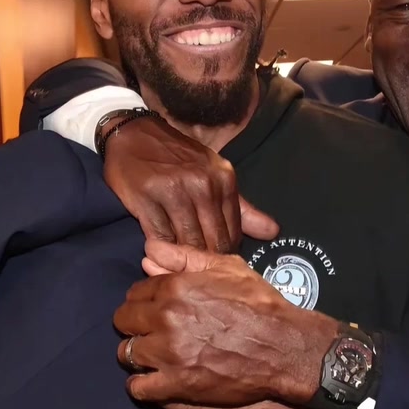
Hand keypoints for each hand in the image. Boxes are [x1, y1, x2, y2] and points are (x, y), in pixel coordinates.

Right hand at [101, 115, 278, 251]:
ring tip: (179, 268)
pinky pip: (159, 238)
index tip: (214, 265)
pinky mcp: (146, 198)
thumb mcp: (215, 175)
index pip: (232, 233)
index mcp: (224, 180)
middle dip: (205, 263)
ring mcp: (174, 190)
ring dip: (183, 260)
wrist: (135, 134)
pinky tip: (160, 256)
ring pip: (187, 243)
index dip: (224, 255)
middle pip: (212, 242)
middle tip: (197, 274)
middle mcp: (202, 184)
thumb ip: (243, 208)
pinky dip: (161, 251)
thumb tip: (273, 232)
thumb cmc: (178, 158)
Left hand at [115, 245, 339, 406]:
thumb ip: (184, 257)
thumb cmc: (260, 304)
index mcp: (175, 287)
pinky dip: (143, 385)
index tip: (155, 309)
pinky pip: (138, 388)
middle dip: (135, 325)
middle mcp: (165, 318)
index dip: (144, 300)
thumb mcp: (228, 268)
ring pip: (126, 354)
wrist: (284, 347)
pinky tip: (155, 380)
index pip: (134, 292)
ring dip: (138, 354)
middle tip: (153, 331)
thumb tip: (148, 251)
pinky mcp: (176, 384)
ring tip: (155, 355)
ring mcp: (168, 353)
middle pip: (123, 321)